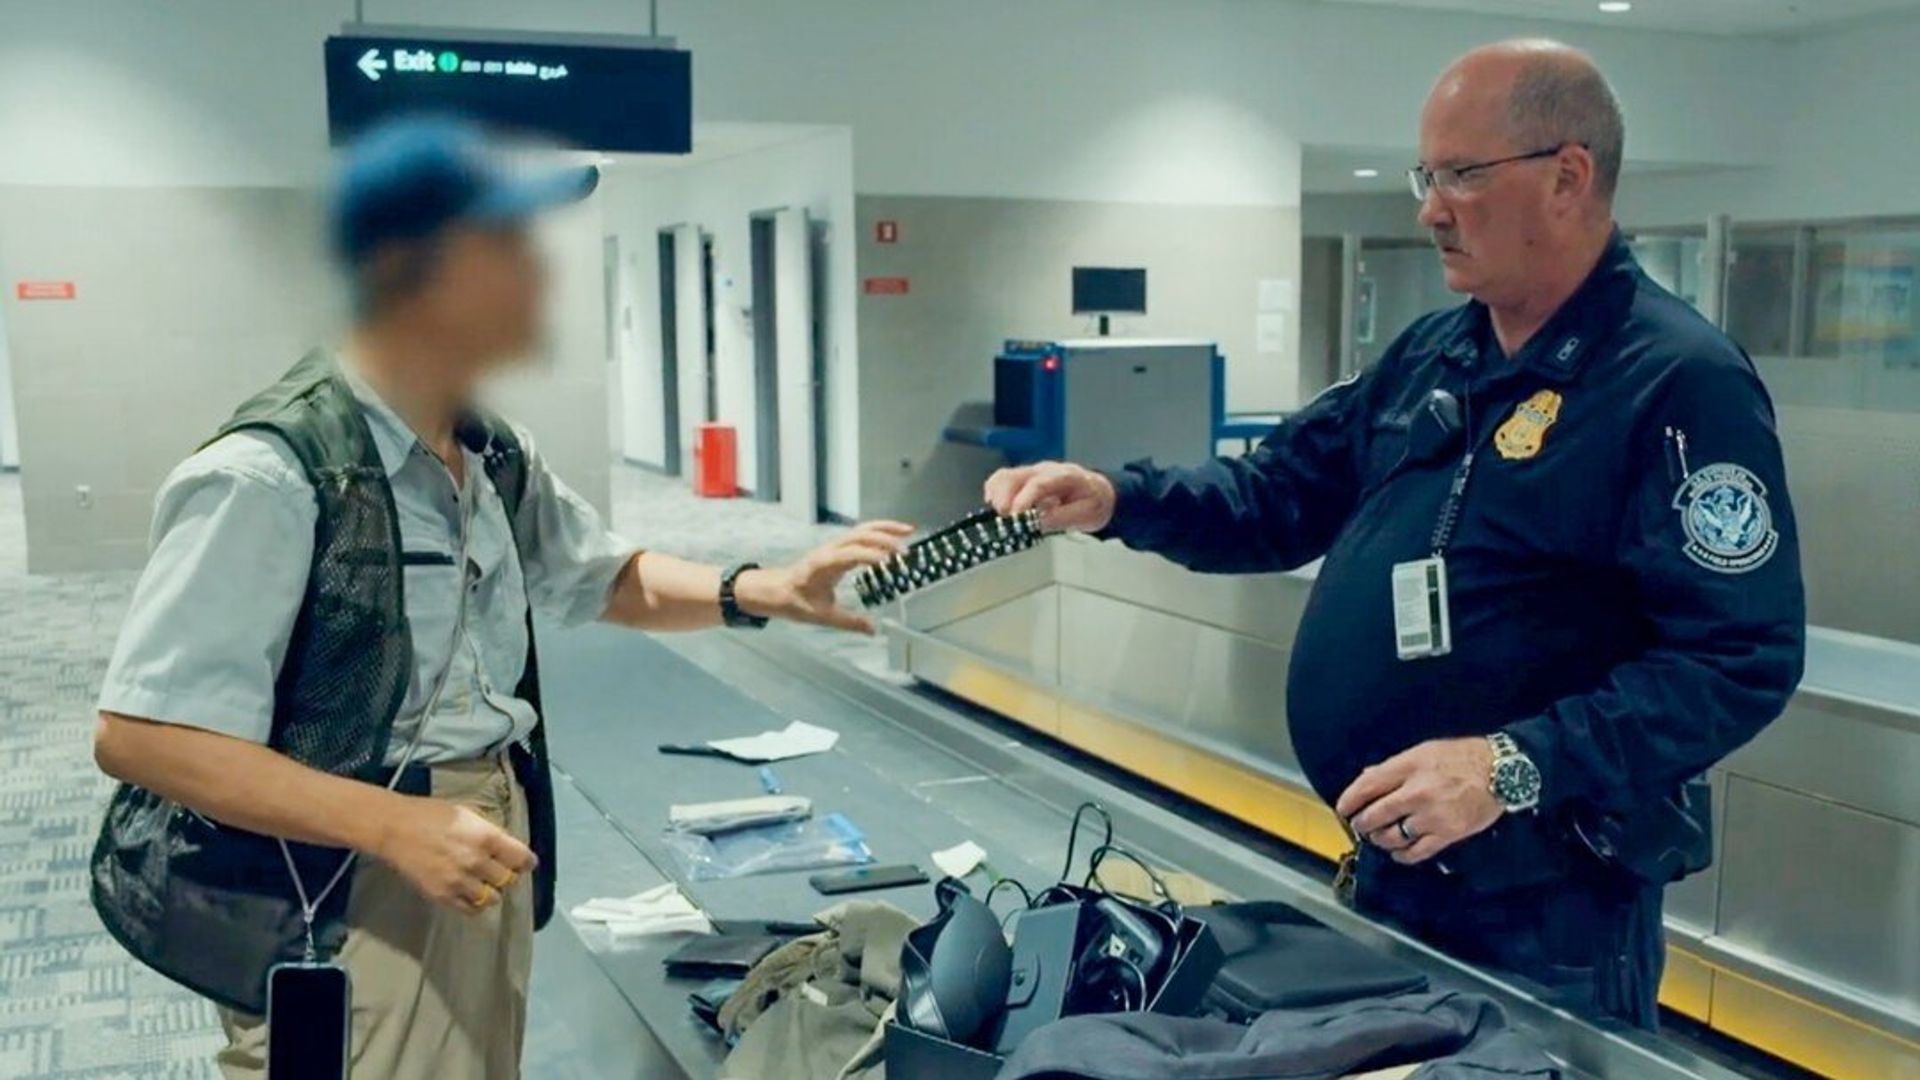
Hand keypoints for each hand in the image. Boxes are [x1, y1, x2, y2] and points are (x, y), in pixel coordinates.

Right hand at [375, 797, 535, 912]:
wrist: (395, 830)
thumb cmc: (431, 815)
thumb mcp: (468, 815)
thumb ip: (489, 833)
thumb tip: (506, 848)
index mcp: (486, 837)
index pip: (521, 858)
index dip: (526, 862)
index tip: (526, 864)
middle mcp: (477, 861)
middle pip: (509, 880)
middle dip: (507, 875)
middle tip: (499, 871)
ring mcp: (460, 881)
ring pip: (493, 898)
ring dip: (492, 891)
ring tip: (483, 883)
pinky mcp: (443, 896)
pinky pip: (471, 910)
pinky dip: (475, 904)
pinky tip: (470, 894)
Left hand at [738, 520, 914, 634]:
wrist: (774, 590)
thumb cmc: (794, 601)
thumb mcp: (822, 616)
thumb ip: (850, 622)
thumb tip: (874, 629)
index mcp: (824, 564)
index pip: (851, 554)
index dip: (871, 555)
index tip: (891, 561)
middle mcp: (830, 550)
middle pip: (860, 534)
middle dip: (885, 537)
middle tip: (906, 549)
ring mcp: (833, 546)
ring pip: (861, 529)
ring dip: (884, 528)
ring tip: (908, 531)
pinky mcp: (836, 547)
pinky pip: (859, 534)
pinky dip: (877, 531)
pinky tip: (891, 536)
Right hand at [983, 461, 1115, 532]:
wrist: (1098, 491)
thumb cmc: (1093, 502)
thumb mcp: (1087, 514)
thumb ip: (1063, 517)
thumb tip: (1040, 521)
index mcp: (1065, 476)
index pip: (1038, 483)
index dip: (1024, 499)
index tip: (1016, 516)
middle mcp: (1045, 470)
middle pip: (1016, 476)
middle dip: (1005, 498)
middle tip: (1005, 520)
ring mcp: (1033, 472)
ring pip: (1005, 475)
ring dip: (997, 496)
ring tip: (1000, 516)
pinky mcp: (1024, 478)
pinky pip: (1002, 479)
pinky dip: (994, 492)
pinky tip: (997, 507)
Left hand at [1334, 736, 1501, 865]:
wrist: (1501, 771)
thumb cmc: (1461, 756)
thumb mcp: (1423, 751)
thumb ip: (1393, 766)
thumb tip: (1367, 777)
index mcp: (1408, 767)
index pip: (1367, 786)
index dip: (1349, 801)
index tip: (1342, 809)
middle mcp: (1416, 792)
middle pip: (1375, 816)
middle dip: (1361, 824)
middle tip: (1359, 826)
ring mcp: (1432, 816)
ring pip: (1391, 836)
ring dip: (1379, 840)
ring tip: (1378, 837)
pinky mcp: (1448, 834)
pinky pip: (1416, 852)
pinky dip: (1402, 855)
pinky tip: (1397, 851)